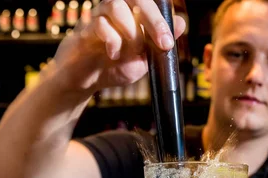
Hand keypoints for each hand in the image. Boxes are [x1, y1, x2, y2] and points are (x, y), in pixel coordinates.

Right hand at [48, 0, 185, 93]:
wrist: (87, 80)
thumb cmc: (115, 67)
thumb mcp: (144, 59)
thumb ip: (160, 42)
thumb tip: (181, 22)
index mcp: (133, 14)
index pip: (151, 3)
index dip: (161, 18)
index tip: (167, 43)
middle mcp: (117, 8)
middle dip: (153, 20)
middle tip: (162, 43)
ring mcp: (100, 15)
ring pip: (115, 6)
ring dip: (130, 31)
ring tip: (132, 50)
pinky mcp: (85, 26)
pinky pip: (99, 23)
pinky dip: (111, 41)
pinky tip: (113, 55)